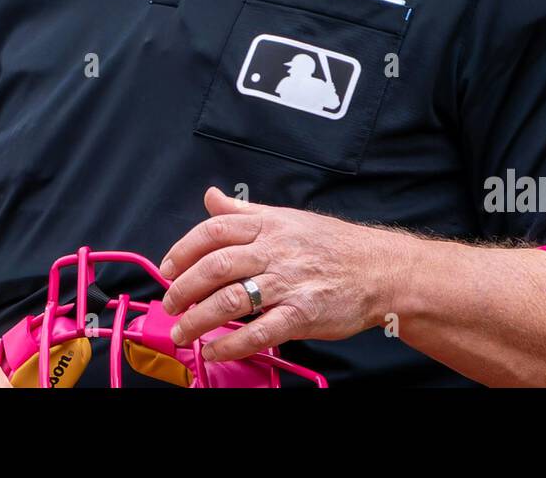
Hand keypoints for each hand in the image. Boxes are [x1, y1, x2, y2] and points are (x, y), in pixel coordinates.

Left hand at [157, 187, 407, 363]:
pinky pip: (260, 331)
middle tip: (169, 303)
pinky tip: (214, 349)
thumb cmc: (331, 244)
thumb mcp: (286, 217)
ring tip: (181, 332)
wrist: (379, 269)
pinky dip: (231, 343)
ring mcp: (289, 283)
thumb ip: (244, 211)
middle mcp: (275, 250)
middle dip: (183, 287)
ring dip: (198, 320)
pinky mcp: (303, 314)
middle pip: (215, 266)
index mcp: (268, 225)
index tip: (166, 268)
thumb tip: (210, 196)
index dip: (183, 250)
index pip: (214, 231)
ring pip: (230, 300)